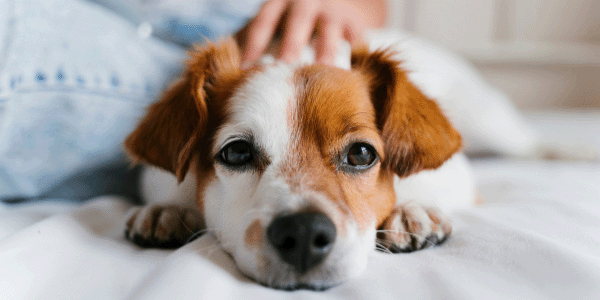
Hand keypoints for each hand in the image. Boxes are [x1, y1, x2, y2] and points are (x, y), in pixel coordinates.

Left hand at [236, 0, 385, 66]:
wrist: (335, 2)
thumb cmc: (290, 22)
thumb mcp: (271, 22)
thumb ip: (251, 42)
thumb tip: (221, 73)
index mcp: (279, 3)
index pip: (263, 22)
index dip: (254, 46)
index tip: (246, 71)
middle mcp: (306, 2)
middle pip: (297, 23)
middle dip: (291, 48)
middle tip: (284, 75)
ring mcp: (333, 12)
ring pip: (330, 33)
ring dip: (326, 56)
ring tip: (322, 82)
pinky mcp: (355, 24)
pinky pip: (356, 41)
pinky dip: (354, 58)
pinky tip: (350, 80)